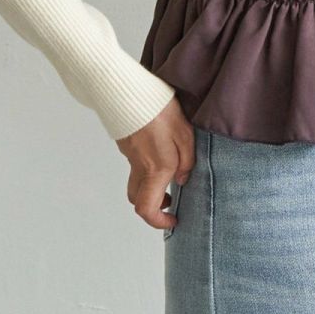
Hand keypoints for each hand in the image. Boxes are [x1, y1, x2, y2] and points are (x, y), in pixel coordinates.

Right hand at [114, 96, 194, 232]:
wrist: (131, 91)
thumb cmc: (160, 111)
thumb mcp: (185, 134)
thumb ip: (187, 161)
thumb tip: (182, 179)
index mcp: (156, 169)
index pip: (147, 209)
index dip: (158, 222)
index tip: (172, 219)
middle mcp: (140, 167)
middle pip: (137, 200)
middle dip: (154, 207)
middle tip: (170, 200)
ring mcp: (130, 156)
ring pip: (135, 183)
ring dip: (150, 187)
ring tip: (167, 174)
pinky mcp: (126, 145)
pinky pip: (134, 164)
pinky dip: (145, 168)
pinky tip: (158, 150)